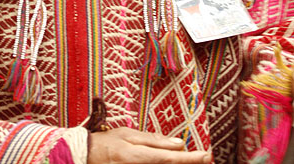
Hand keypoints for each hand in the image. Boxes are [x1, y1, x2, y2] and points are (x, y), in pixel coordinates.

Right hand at [88, 128, 211, 163]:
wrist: (88, 157)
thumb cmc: (109, 143)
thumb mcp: (129, 135)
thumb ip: (154, 140)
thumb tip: (178, 144)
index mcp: (139, 156)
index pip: (171, 159)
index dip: (191, 159)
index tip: (207, 155)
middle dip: (190, 163)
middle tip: (205, 157)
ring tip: (194, 158)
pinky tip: (175, 159)